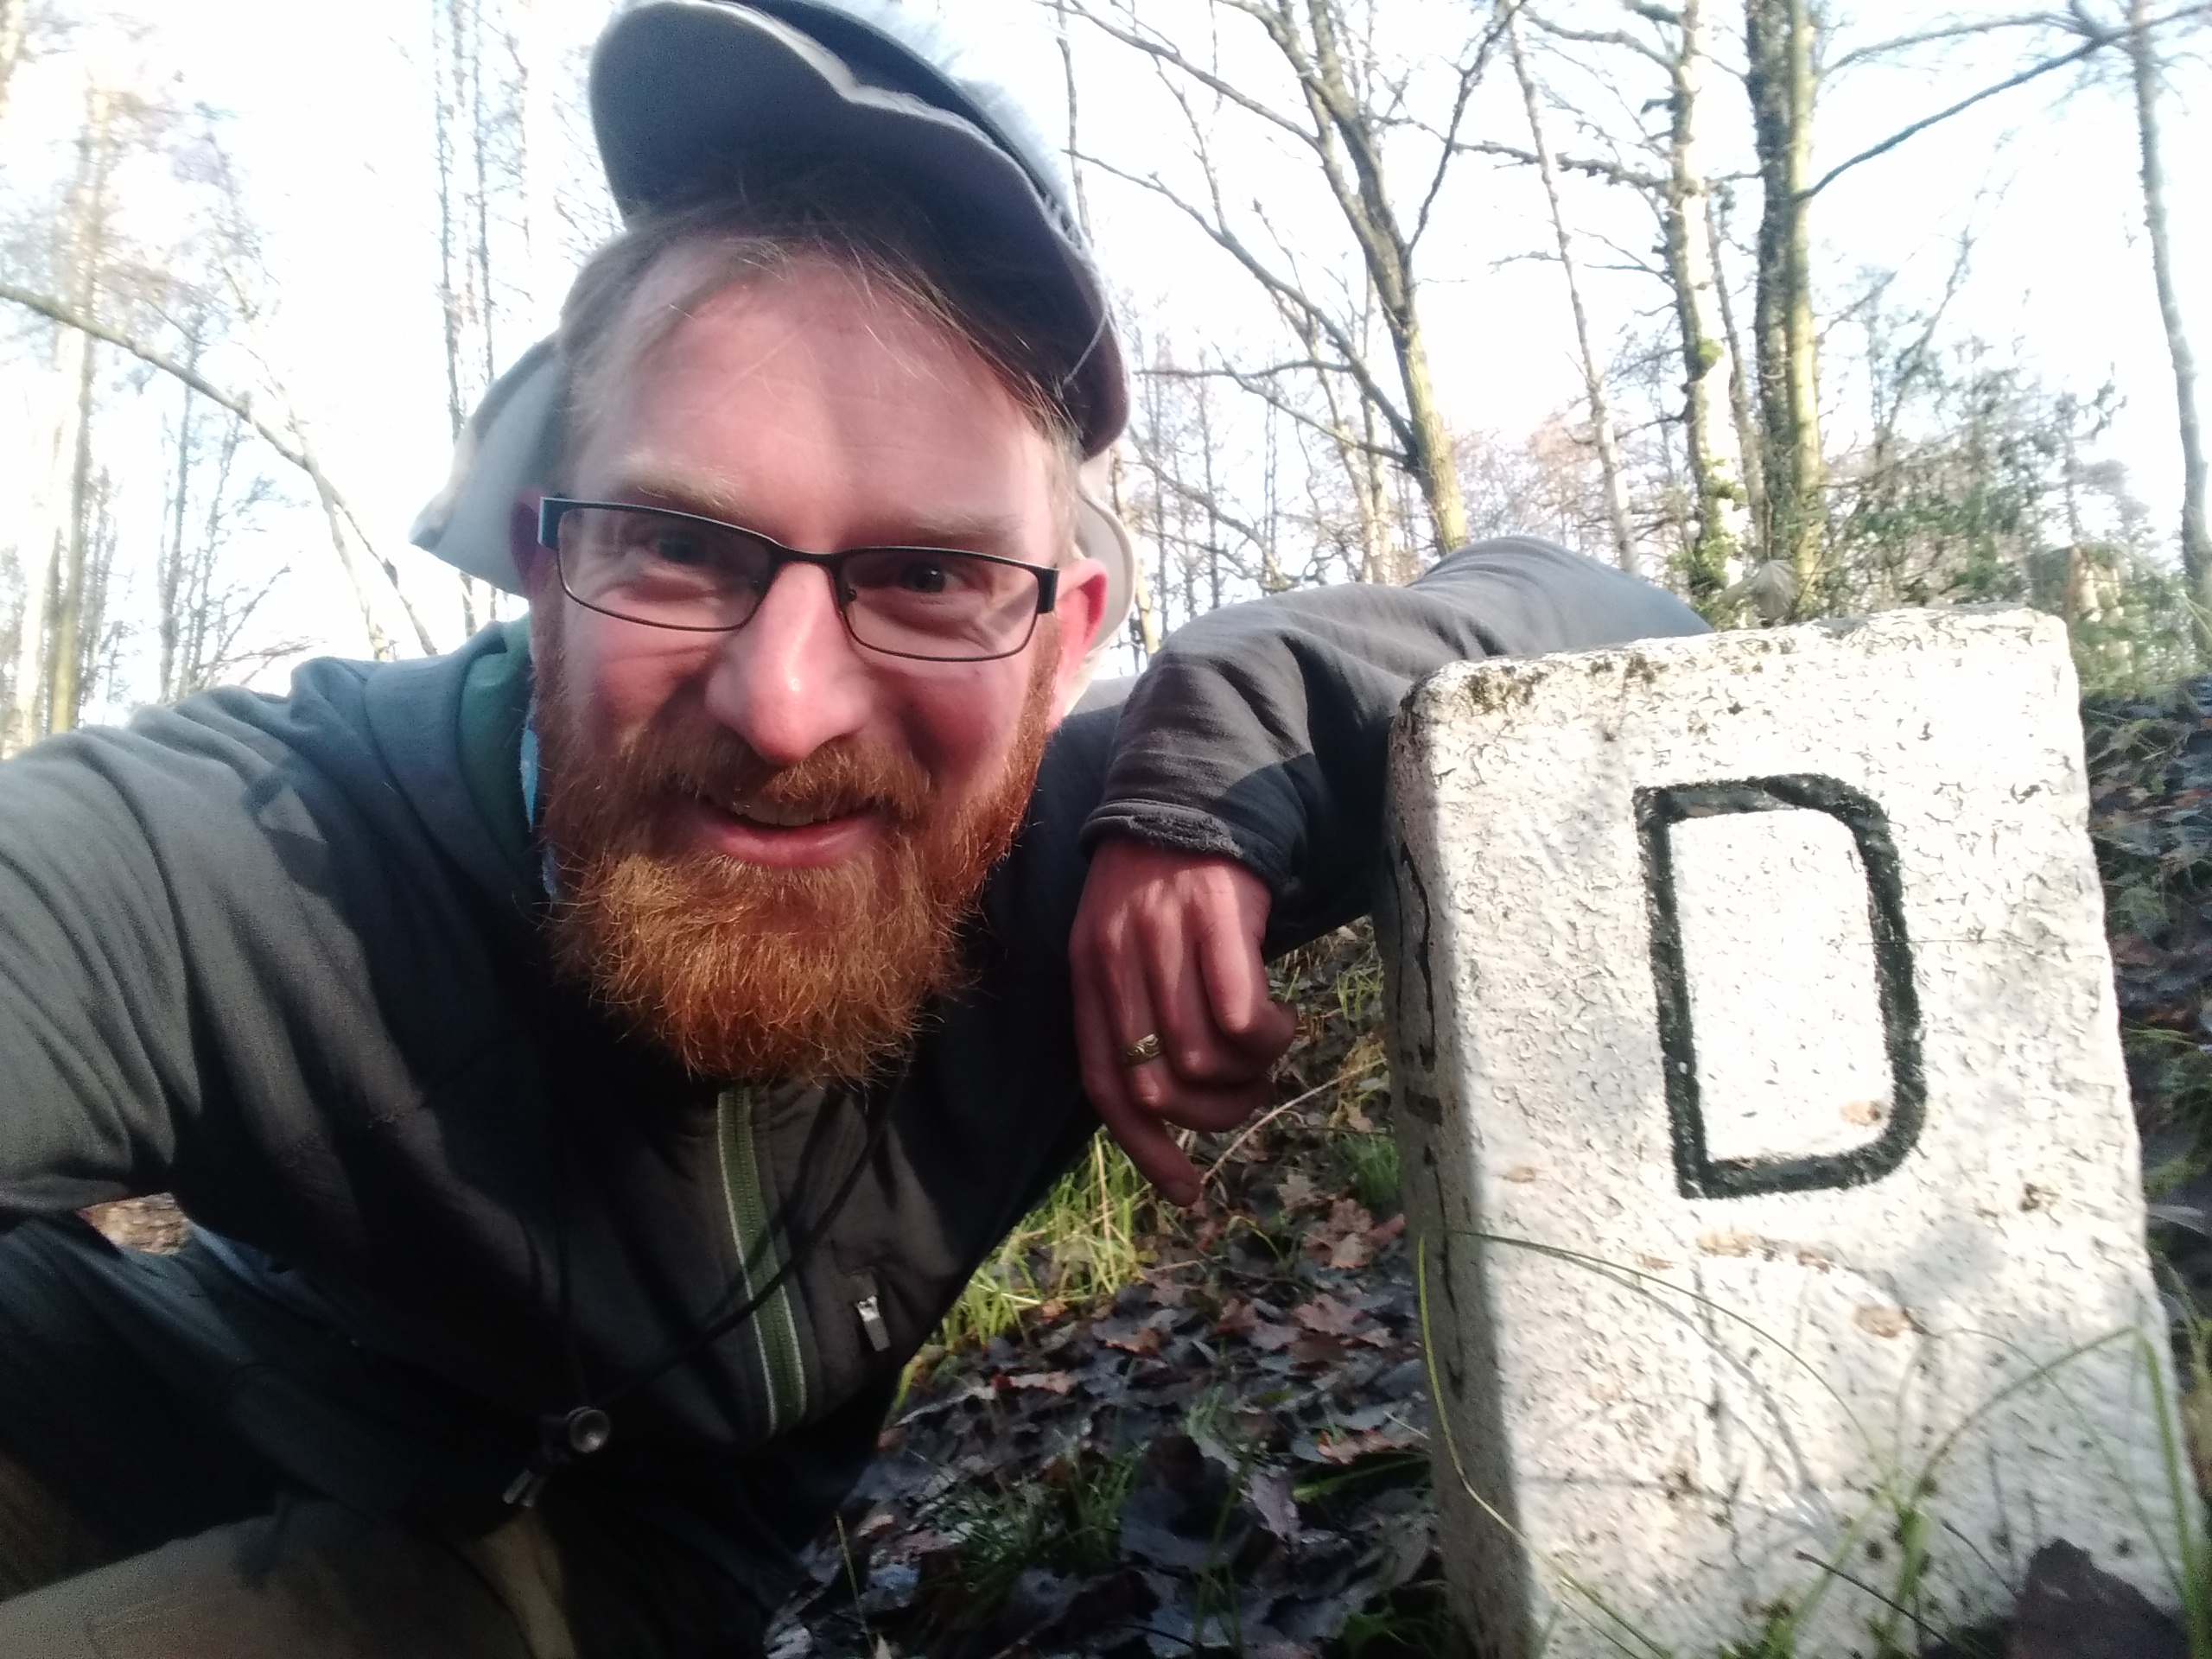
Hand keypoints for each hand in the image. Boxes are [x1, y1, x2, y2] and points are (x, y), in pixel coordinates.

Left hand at [1070, 838, 1299, 1206]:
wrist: (1188, 796)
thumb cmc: (1159, 887)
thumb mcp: (1123, 950)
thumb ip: (1133, 1015)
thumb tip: (1167, 1098)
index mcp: (1088, 977)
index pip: (1104, 1084)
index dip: (1145, 1147)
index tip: (1186, 1190)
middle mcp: (1117, 962)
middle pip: (1158, 1080)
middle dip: (1210, 1113)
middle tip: (1244, 1097)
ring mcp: (1164, 939)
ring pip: (1201, 1054)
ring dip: (1245, 1076)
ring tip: (1265, 1055)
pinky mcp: (1215, 917)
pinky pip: (1239, 1013)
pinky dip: (1265, 1038)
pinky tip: (1279, 1024)